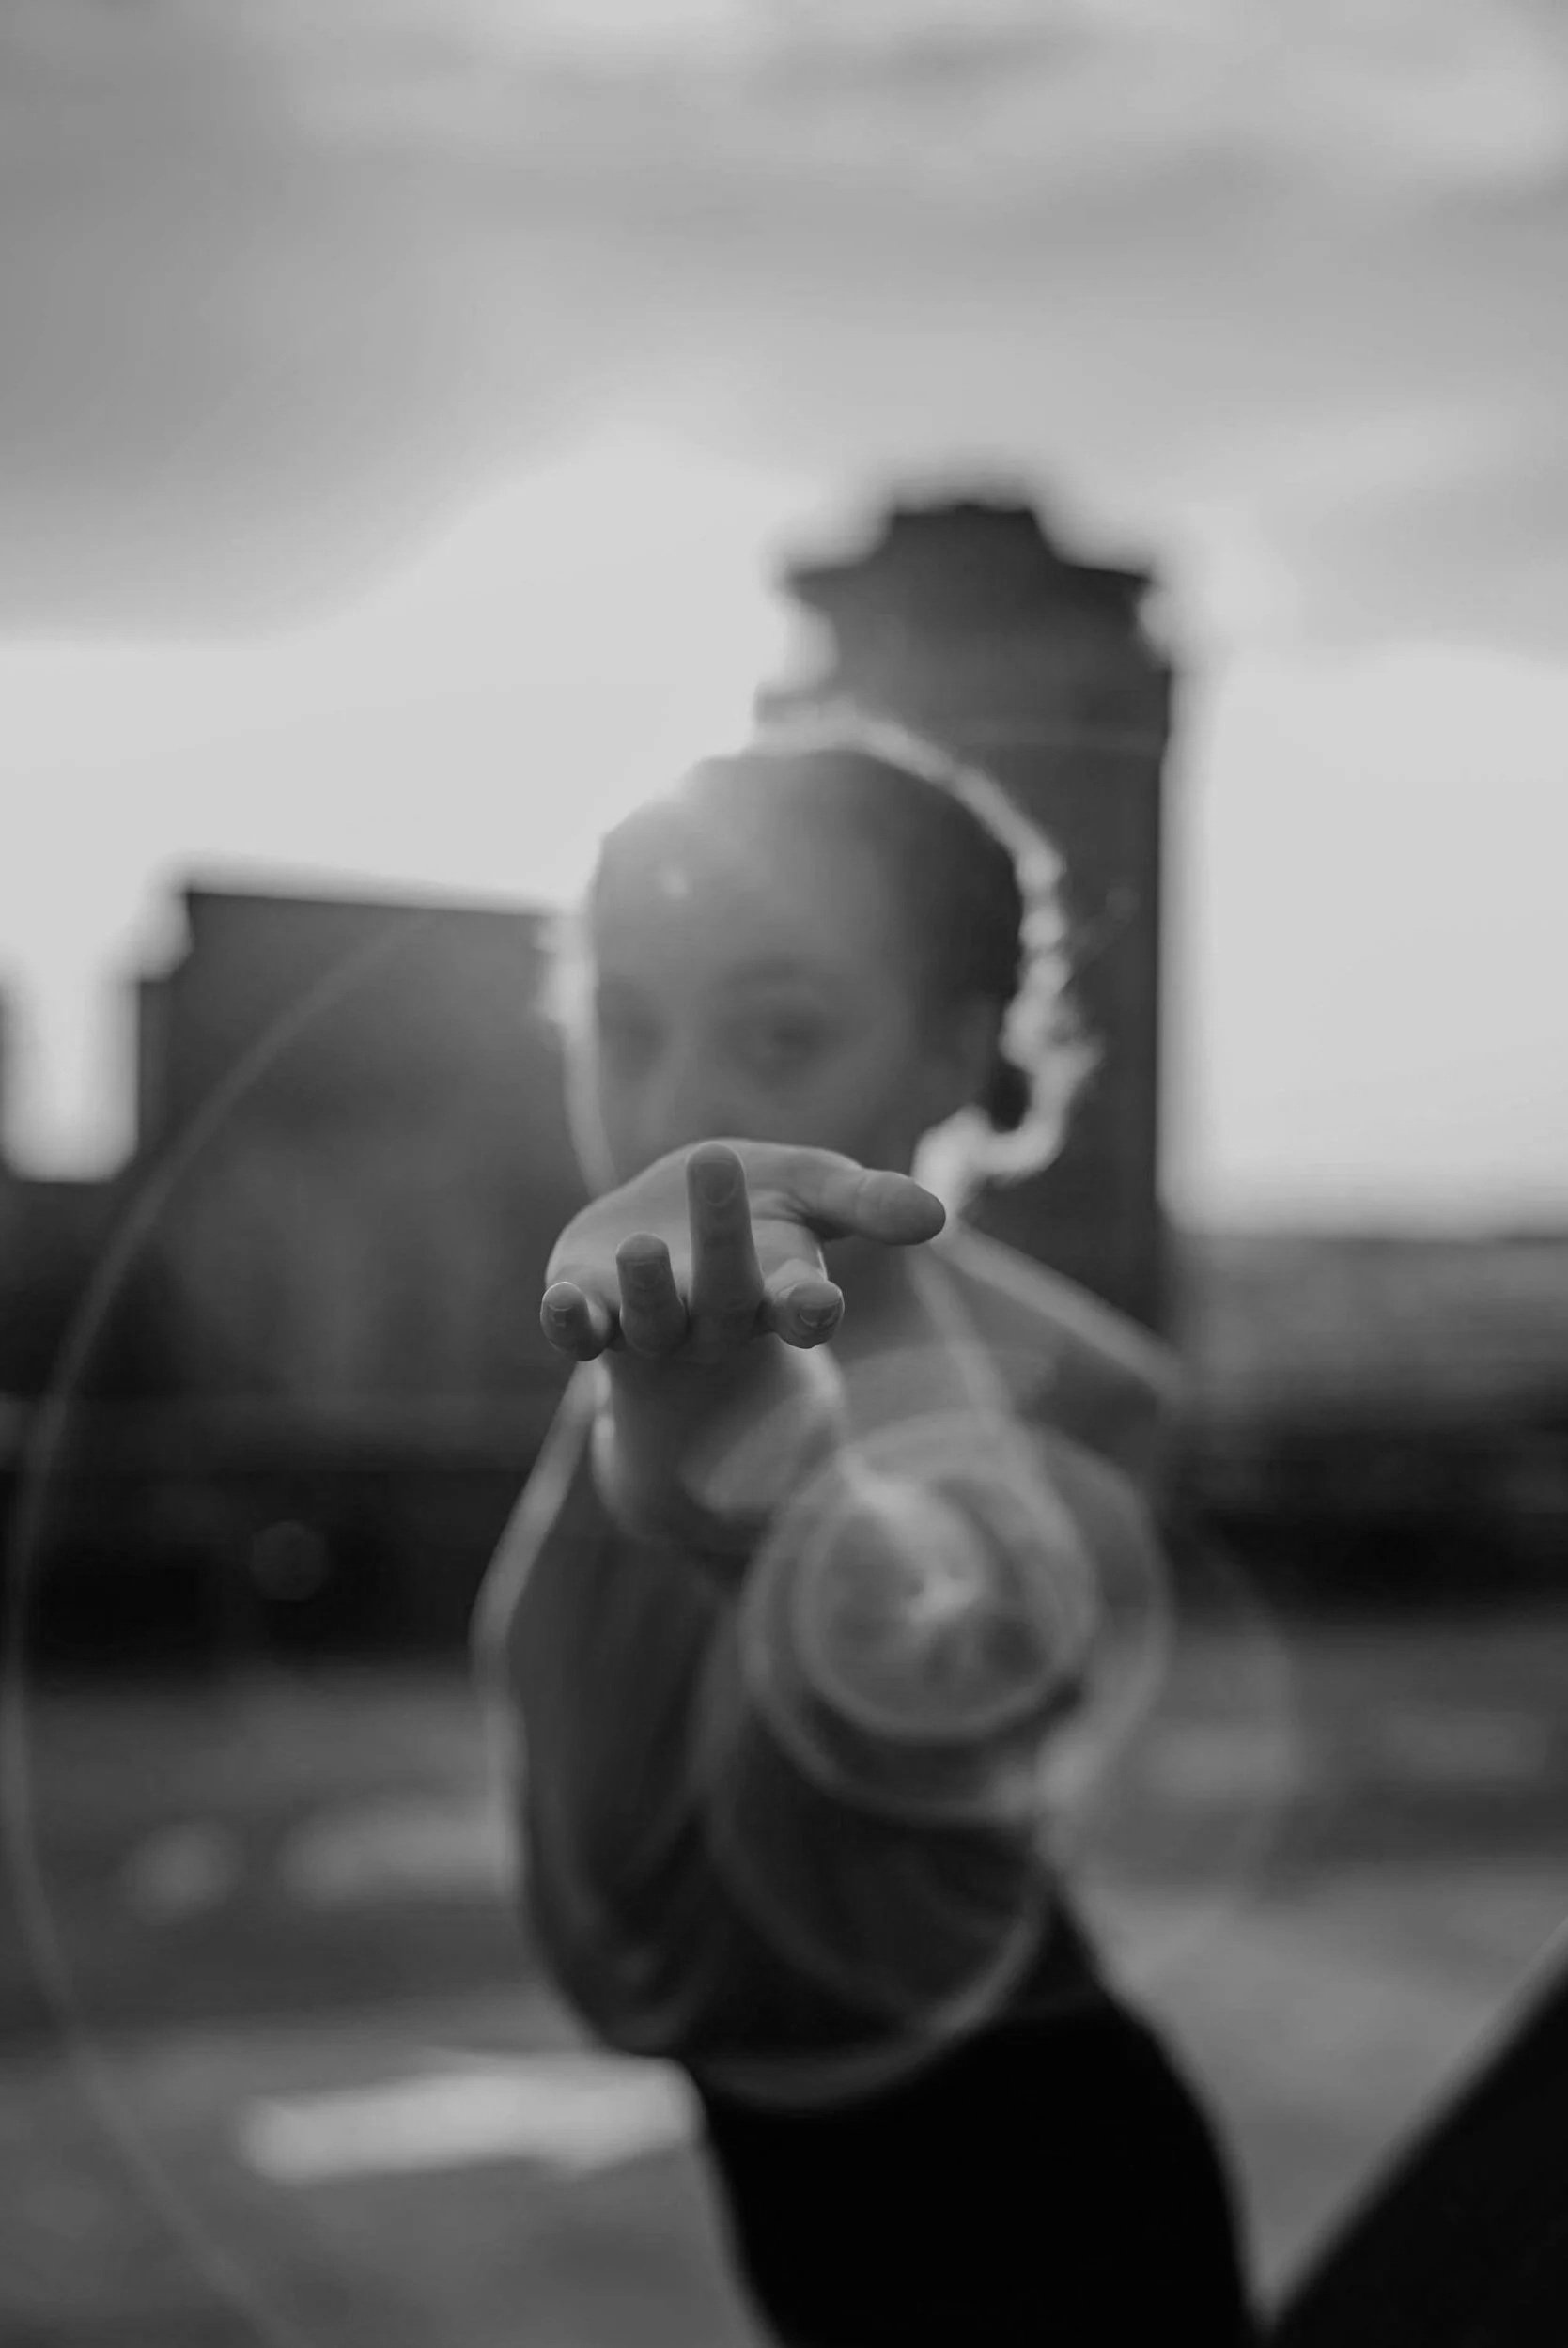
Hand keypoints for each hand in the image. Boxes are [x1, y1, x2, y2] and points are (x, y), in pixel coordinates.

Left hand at [540, 1139, 945, 1366]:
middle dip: (724, 1240)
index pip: (804, 1309)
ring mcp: (653, 1325)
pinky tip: (561, 1299)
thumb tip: (937, 1216)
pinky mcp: (593, 1320)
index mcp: (780, 1290)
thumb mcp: (813, 1193)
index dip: (811, 1308)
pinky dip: (571, 1321)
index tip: (820, 1301)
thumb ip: (869, 1203)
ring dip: (650, 1292)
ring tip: (642, 1249)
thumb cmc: (755, 1216)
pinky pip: (580, 1334)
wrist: (664, 1237)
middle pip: (728, 1296)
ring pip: (655, 1321)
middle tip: (716, 1159)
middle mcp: (719, 1317)